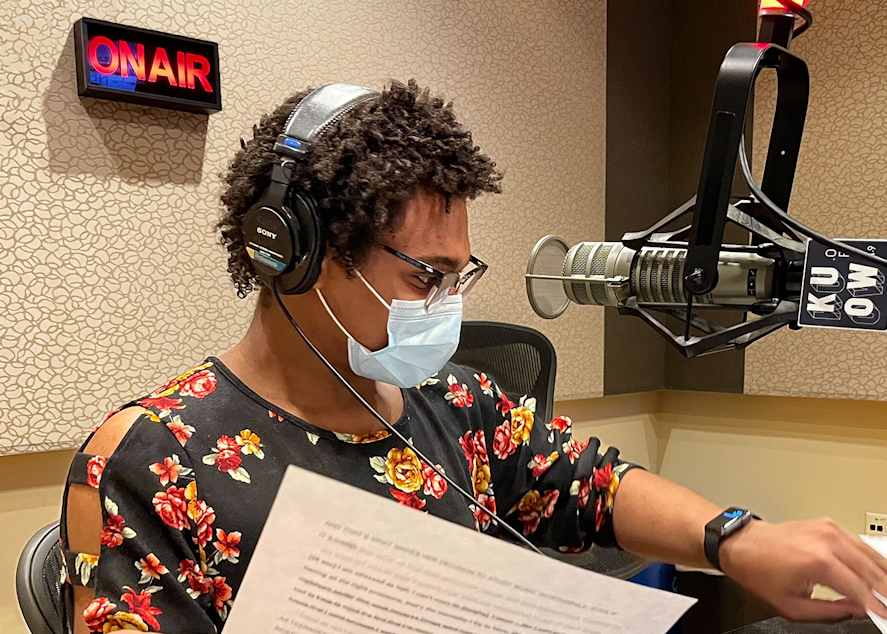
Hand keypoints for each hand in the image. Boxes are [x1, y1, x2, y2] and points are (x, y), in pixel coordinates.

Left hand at [720, 518, 886, 621]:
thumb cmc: (759, 571)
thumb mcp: (792, 605)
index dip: (877, 606)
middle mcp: (825, 541)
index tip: (885, 615)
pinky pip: (858, 543)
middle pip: (870, 570)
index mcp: (817, 561)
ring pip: (869, 554)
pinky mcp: (827, 525)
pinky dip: (871, 558)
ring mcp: (827, 529)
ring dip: (883, 574)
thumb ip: (830, 611)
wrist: (742, 545)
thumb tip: (858, 610)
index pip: (859, 588)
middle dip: (884, 589)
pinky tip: (879, 572)